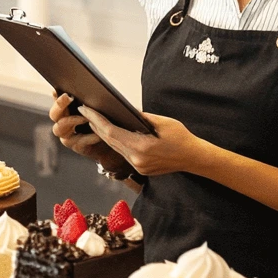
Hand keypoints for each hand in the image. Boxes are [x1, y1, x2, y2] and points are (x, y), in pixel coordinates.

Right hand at [48, 94, 132, 173]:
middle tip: (70, 97)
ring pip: (60, 128)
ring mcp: (68, 137)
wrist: (112, 144)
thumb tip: (85, 87)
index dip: (57, 98)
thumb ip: (87, 101)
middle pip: (53, 115)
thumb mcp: (95, 110)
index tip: (64, 92)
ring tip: (86, 117)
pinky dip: (89, 136)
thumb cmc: (104, 123)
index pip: (57, 104)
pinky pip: (79, 141)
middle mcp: (63, 125)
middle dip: (60, 105)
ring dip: (73, 120)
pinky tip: (98, 133)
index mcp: (66, 113)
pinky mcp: (77, 147)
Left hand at [77, 106, 206, 176]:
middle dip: (95, 125)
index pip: (111, 132)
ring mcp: (137, 166)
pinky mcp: (140, 169)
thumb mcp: (162, 122)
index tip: (86, 110)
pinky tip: (109, 132)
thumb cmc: (181, 138)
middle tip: (84, 111)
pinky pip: (122, 153)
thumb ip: (140, 116)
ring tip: (92, 119)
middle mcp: (136, 159)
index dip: (96, 120)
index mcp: (141, 148)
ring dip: (103, 134)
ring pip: (114, 147)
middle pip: (109, 140)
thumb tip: (123, 109)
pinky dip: (115, 141)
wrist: (194, 158)